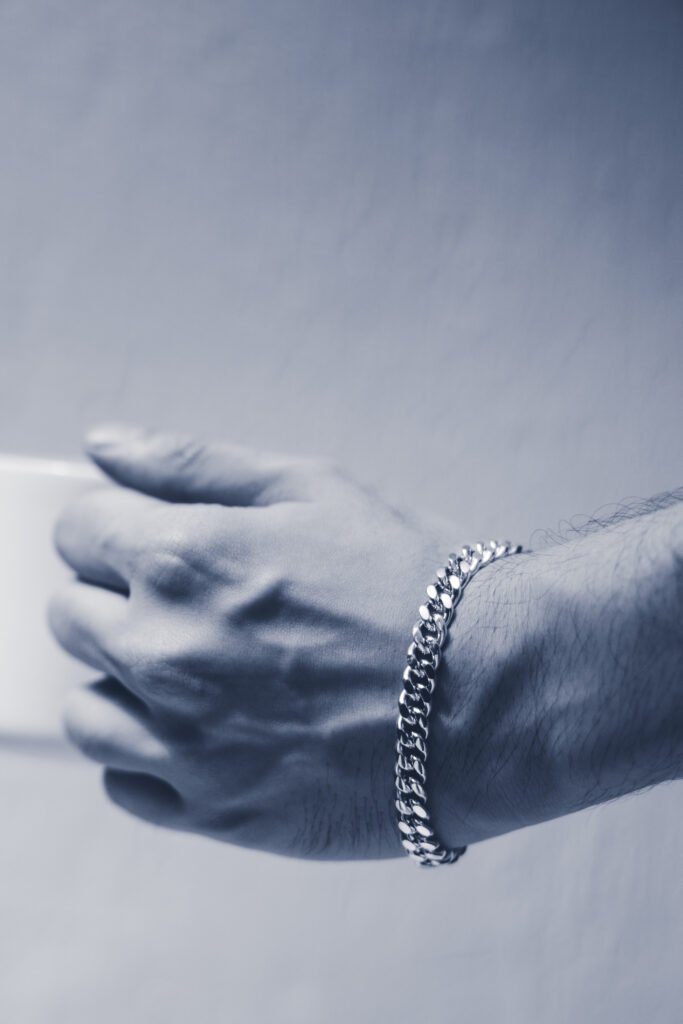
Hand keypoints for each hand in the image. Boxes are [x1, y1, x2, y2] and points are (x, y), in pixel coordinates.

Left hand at [49, 427, 462, 859]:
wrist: (495, 694)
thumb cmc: (415, 582)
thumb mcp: (313, 488)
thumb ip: (192, 463)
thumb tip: (103, 445)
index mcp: (185, 558)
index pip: (78, 532)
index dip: (111, 530)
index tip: (146, 542)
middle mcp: (166, 649)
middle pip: (70, 616)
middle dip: (114, 599)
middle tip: (188, 604)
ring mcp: (185, 739)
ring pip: (84, 708)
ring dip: (118, 681)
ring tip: (190, 671)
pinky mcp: (216, 809)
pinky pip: (124, 784)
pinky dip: (145, 754)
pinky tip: (201, 729)